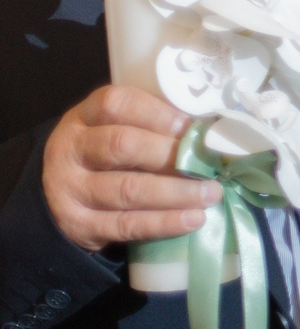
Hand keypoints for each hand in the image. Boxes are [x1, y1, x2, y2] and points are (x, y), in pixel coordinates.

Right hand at [43, 85, 219, 250]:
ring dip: (176, 193)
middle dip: (171, 156)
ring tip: (211, 194)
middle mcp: (71, 149)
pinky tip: (193, 219)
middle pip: (122, 146)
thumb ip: (153, 126)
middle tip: (209, 166)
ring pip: (128, 189)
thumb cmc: (106, 156)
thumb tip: (209, 134)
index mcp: (83, 117)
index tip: (192, 129)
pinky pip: (126, 225)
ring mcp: (69, 188)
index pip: (115, 104)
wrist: (59, 200)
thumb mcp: (117, 129)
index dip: (158, 114)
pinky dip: (164, 223)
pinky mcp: (78, 224)